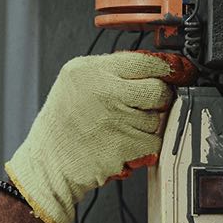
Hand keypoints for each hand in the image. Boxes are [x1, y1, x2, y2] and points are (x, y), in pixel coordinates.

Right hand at [4, 51, 195, 222]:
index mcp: (90, 70)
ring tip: (121, 128)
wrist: (48, 162)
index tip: (174, 72)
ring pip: (157, 117)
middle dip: (158, 99)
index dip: (165, 68)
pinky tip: (124, 143)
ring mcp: (116, 119)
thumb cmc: (61, 125)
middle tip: (145, 105)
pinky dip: (145, 145)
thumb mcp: (74, 82)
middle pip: (158, 89)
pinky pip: (154, 141)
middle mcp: (104, 91)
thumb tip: (153, 66)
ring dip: (147, 124)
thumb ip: (109, 71)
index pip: (144, 60)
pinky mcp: (125, 145)